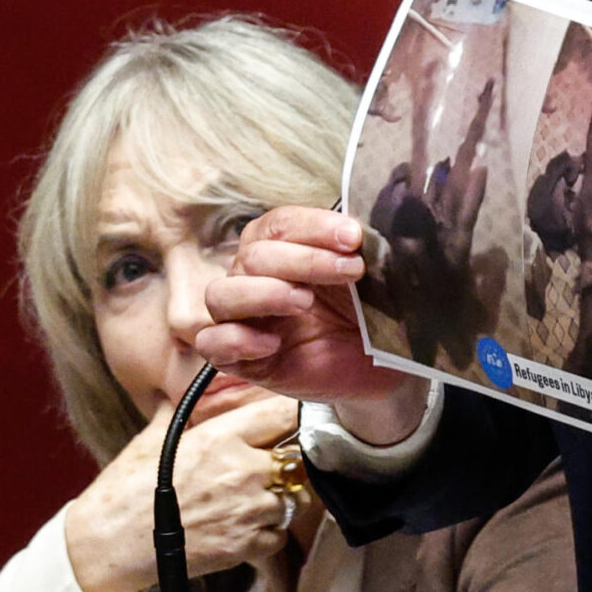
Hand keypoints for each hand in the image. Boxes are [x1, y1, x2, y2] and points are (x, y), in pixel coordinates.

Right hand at [62, 394, 299, 591]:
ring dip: (280, 499)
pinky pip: (280, 535)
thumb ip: (179, 414)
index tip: (288, 419)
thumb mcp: (153, 439)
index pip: (285, 413)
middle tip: (269, 466)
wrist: (113, 543)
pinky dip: (269, 532)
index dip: (291, 414)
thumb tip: (179, 396)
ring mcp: (250, 510)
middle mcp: (245, 470)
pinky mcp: (247, 545)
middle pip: (296, 458)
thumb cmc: (127, 490)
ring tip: (253, 500)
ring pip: (294, 498)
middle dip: (286, 462)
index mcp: (224, 437)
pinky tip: (245, 527)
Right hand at [198, 206, 427, 445]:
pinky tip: (273, 343)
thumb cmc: (367, 313)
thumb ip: (360, 250)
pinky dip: (237, 339)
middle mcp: (254, 279)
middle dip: (304, 260)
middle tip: (351, 271)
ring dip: (263, 293)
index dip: (313, 226)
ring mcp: (244, 319)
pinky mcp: (241, 360)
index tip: (353, 237)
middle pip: (253, 256)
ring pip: (221, 294)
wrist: (378, 366)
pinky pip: (213, 343)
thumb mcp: (371, 277)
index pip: (278, 225)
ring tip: (304, 302)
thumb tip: (363, 229)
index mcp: (281, 250)